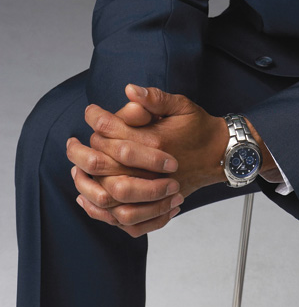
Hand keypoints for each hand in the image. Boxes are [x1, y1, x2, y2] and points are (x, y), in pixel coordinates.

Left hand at [66, 84, 228, 236]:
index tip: (89, 111)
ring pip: (106, 193)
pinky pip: (121, 217)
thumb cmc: (199, 128)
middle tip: (71, 143)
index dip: (95, 118)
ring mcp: (151, 189)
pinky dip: (101, 211)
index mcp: (154, 140)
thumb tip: (129, 89)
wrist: (220, 155)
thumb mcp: (181, 105)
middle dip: (80, 152)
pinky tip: (89, 198)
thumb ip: (155, 98)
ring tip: (75, 170)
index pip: (110, 130)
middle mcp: (149, 167)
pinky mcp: (154, 205)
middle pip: (101, 163)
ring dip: (86, 182)